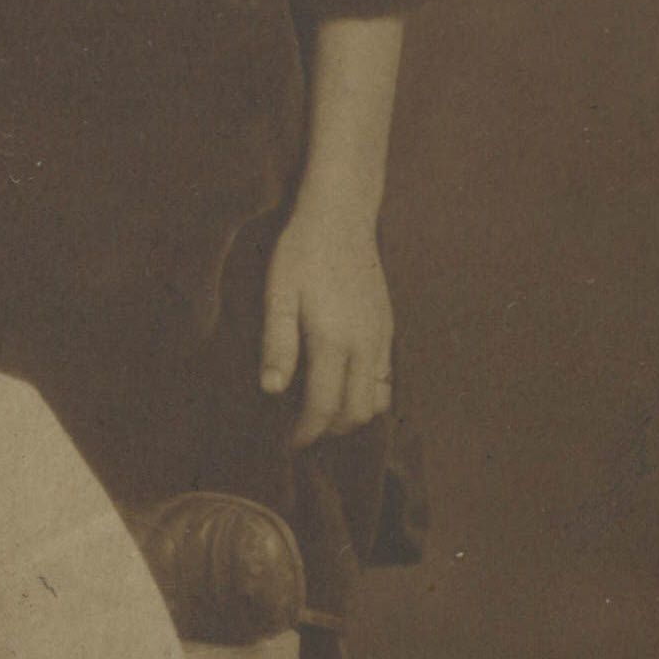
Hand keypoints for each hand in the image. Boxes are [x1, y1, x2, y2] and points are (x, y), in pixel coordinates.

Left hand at [260, 202, 394, 449]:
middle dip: (328, 429)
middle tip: (299, 430)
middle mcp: (365, 345)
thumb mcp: (278, 294)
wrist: (341, 216)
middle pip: (355, 412)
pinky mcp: (388, 328)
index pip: (324, 406)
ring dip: (350, 415)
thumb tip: (271, 390)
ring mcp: (381, 337)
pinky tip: (342, 386)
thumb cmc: (301, 252)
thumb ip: (277, 343)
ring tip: (319, 412)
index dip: (305, 432)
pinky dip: (367, 395)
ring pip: (376, 400)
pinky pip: (385, 378)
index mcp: (334, 340)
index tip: (287, 442)